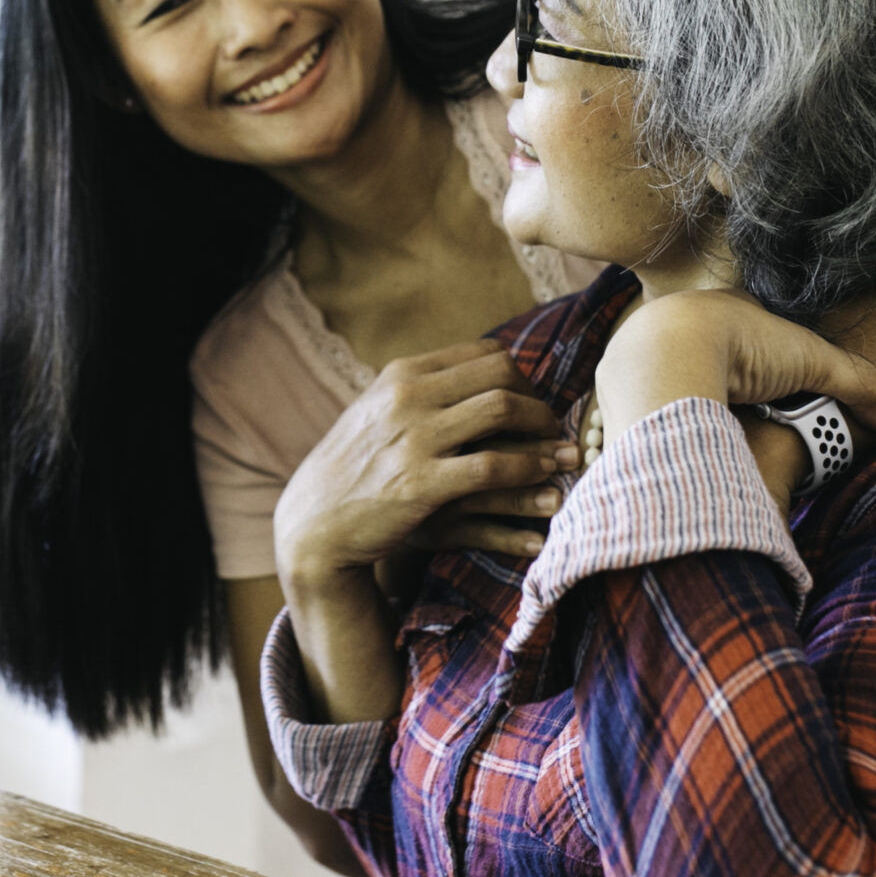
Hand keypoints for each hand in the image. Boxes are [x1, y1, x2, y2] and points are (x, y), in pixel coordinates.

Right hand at [274, 340, 576, 591]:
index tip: (532, 402)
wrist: (313, 523)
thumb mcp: (377, 414)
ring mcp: (413, 438)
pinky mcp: (422, 484)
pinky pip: (492, 466)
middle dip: (538, 399)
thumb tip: (471, 378)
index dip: (520, 376)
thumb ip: (418, 393)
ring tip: (562, 452)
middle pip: (500, 373)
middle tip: (552, 427)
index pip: (483, 352)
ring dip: (543, 431)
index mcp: (401, 374)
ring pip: (502, 410)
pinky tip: (543, 482)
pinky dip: (528, 470)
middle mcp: (407, 396)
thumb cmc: (351, 470)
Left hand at [596, 289, 875, 445]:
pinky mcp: (624, 381)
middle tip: (753, 423)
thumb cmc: (738, 344)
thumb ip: (855, 382)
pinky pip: (647, 403)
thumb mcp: (810, 360)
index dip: (776, 365)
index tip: (789, 398)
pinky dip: (662, 420)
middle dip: (731, 386)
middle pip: (715, 359)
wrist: (665, 353)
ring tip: (714, 438)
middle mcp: (684, 324)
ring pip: (677, 379)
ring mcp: (650, 351)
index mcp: (726, 309)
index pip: (757, 337)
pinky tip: (674, 441)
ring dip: (691, 403)